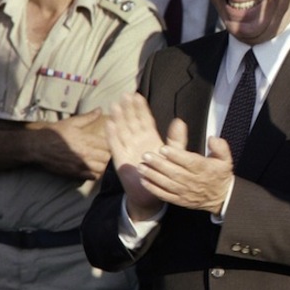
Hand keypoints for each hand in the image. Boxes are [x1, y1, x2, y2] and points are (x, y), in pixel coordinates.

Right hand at [31, 109, 109, 179]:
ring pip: (102, 168)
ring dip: (104, 165)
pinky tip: (94, 169)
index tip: (111, 143)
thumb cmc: (54, 133)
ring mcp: (80, 165)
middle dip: (109, 155)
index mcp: (87, 139)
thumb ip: (88, 117)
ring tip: (102, 161)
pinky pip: (92, 177)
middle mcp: (86, 153)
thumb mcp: (71, 122)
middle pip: (107, 157)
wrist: (37, 147)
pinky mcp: (74, 173)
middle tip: (108, 153)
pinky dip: (96, 174)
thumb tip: (100, 109)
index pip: (109, 144)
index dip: (112, 144)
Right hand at [107, 93, 169, 219]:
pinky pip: (115, 145)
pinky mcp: (120, 159)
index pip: (144, 120)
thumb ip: (177, 138)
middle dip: (128, 108)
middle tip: (124, 94)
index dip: (140, 108)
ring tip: (116, 104)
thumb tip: (180, 120)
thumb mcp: (174, 154)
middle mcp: (137, 141)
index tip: (137, 95)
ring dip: (118, 118)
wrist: (151, 195)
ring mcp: (128, 149)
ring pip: (122, 130)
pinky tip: (109, 123)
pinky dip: (112, 134)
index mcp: (150, 139)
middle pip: (132, 121)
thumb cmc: (163, 174)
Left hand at [135, 131, 233, 216]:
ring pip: (167, 183)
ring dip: (153, 175)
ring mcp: (186, 192)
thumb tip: (212, 139)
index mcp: (205, 169)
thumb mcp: (226, 159)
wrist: (221, 197)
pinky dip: (154, 189)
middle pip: (175, 172)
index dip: (176, 155)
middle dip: (159, 164)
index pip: (190, 162)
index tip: (164, 148)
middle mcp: (194, 181)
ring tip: (141, 167)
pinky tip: (144, 181)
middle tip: (146, 155)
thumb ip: (220, 147)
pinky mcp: (179, 200)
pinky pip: (165, 195)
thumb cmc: (220, 175)